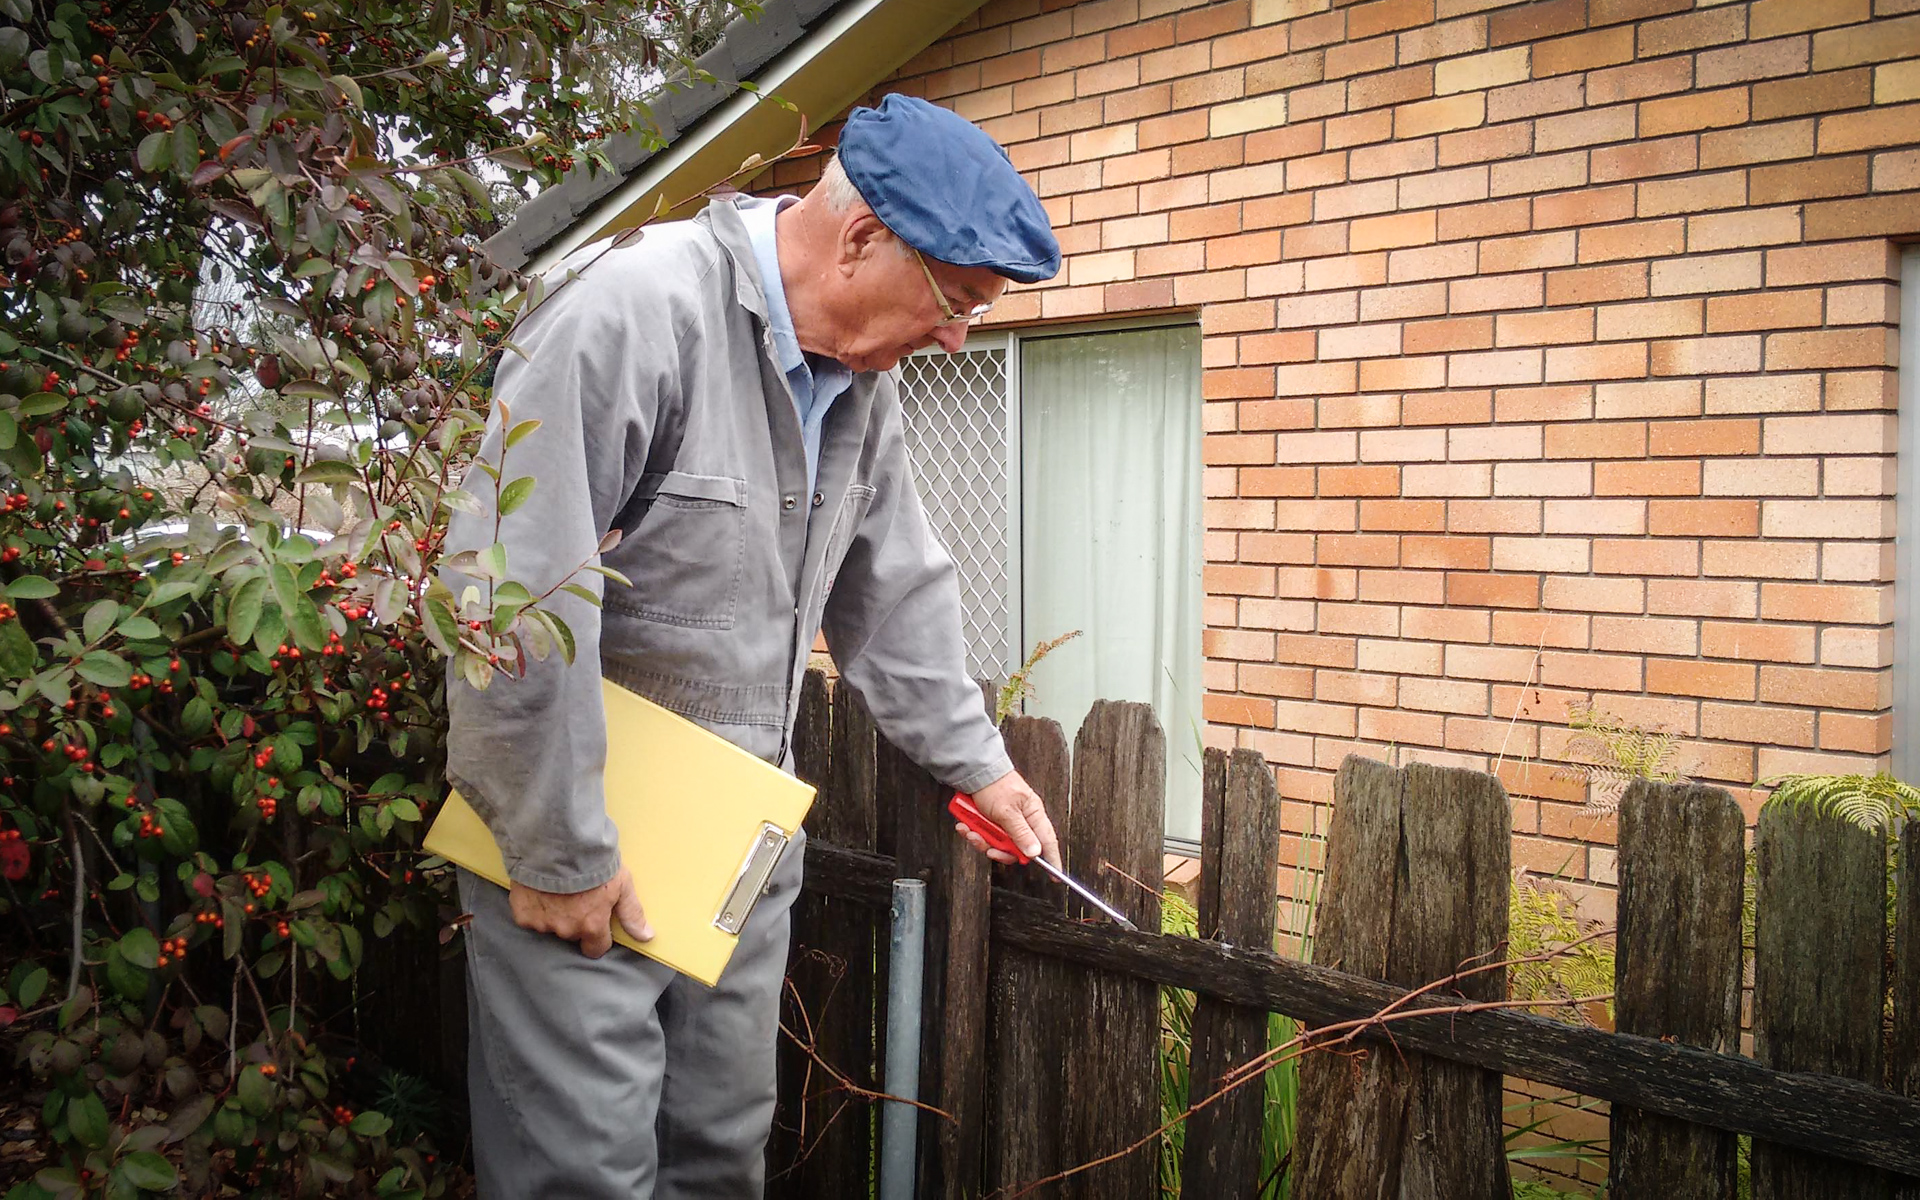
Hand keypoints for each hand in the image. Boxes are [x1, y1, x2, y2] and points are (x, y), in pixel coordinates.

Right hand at [508, 866, 652, 957]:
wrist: (557, 843)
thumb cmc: (592, 861)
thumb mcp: (621, 884)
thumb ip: (631, 913)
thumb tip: (646, 936)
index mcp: (591, 926)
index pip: (596, 948)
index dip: (597, 937)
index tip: (595, 922)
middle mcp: (567, 930)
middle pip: (573, 934)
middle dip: (575, 920)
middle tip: (576, 896)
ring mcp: (543, 923)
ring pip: (550, 926)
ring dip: (554, 913)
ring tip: (557, 889)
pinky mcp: (523, 914)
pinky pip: (529, 918)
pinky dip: (533, 907)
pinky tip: (540, 889)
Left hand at [958, 770, 1061, 868]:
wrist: (973, 772)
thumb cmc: (995, 785)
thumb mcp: (1007, 813)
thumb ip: (1021, 834)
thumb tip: (1035, 853)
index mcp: (1033, 815)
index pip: (1047, 842)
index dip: (1052, 859)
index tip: (1055, 876)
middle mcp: (1022, 820)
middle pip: (1016, 849)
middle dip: (999, 850)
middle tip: (989, 848)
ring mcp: (1006, 822)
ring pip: (998, 844)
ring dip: (982, 840)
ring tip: (971, 831)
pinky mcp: (992, 821)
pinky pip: (985, 836)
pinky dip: (974, 832)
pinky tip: (966, 825)